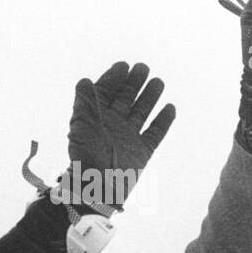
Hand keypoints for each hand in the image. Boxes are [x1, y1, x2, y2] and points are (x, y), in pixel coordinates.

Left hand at [63, 61, 174, 212]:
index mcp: (97, 119)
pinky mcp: (142, 151)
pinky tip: (169, 107)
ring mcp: (129, 137)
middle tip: (142, 68)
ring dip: (149, 96)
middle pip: (126, 99)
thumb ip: (85, 103)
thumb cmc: (86, 156)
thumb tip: (84, 80)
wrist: (97, 187)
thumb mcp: (81, 126)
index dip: (113, 79)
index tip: (123, 65)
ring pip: (141, 112)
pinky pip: (155, 133)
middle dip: (133, 83)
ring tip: (157, 81)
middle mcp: (113, 126)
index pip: (106, 93)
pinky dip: (163, 121)